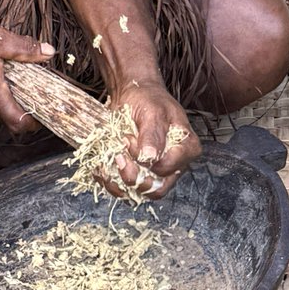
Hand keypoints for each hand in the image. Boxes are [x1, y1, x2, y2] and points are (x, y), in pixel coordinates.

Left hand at [101, 79, 200, 199]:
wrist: (134, 96)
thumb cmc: (148, 100)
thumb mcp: (152, 111)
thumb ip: (153, 134)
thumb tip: (150, 157)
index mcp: (187, 149)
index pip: (165, 169)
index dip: (144, 159)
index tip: (129, 138)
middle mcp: (175, 166)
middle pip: (155, 188)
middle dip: (131, 175)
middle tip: (117, 154)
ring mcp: (157, 174)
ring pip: (139, 193)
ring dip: (118, 182)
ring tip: (107, 162)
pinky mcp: (141, 175)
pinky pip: (125, 191)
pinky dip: (110, 183)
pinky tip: (101, 168)